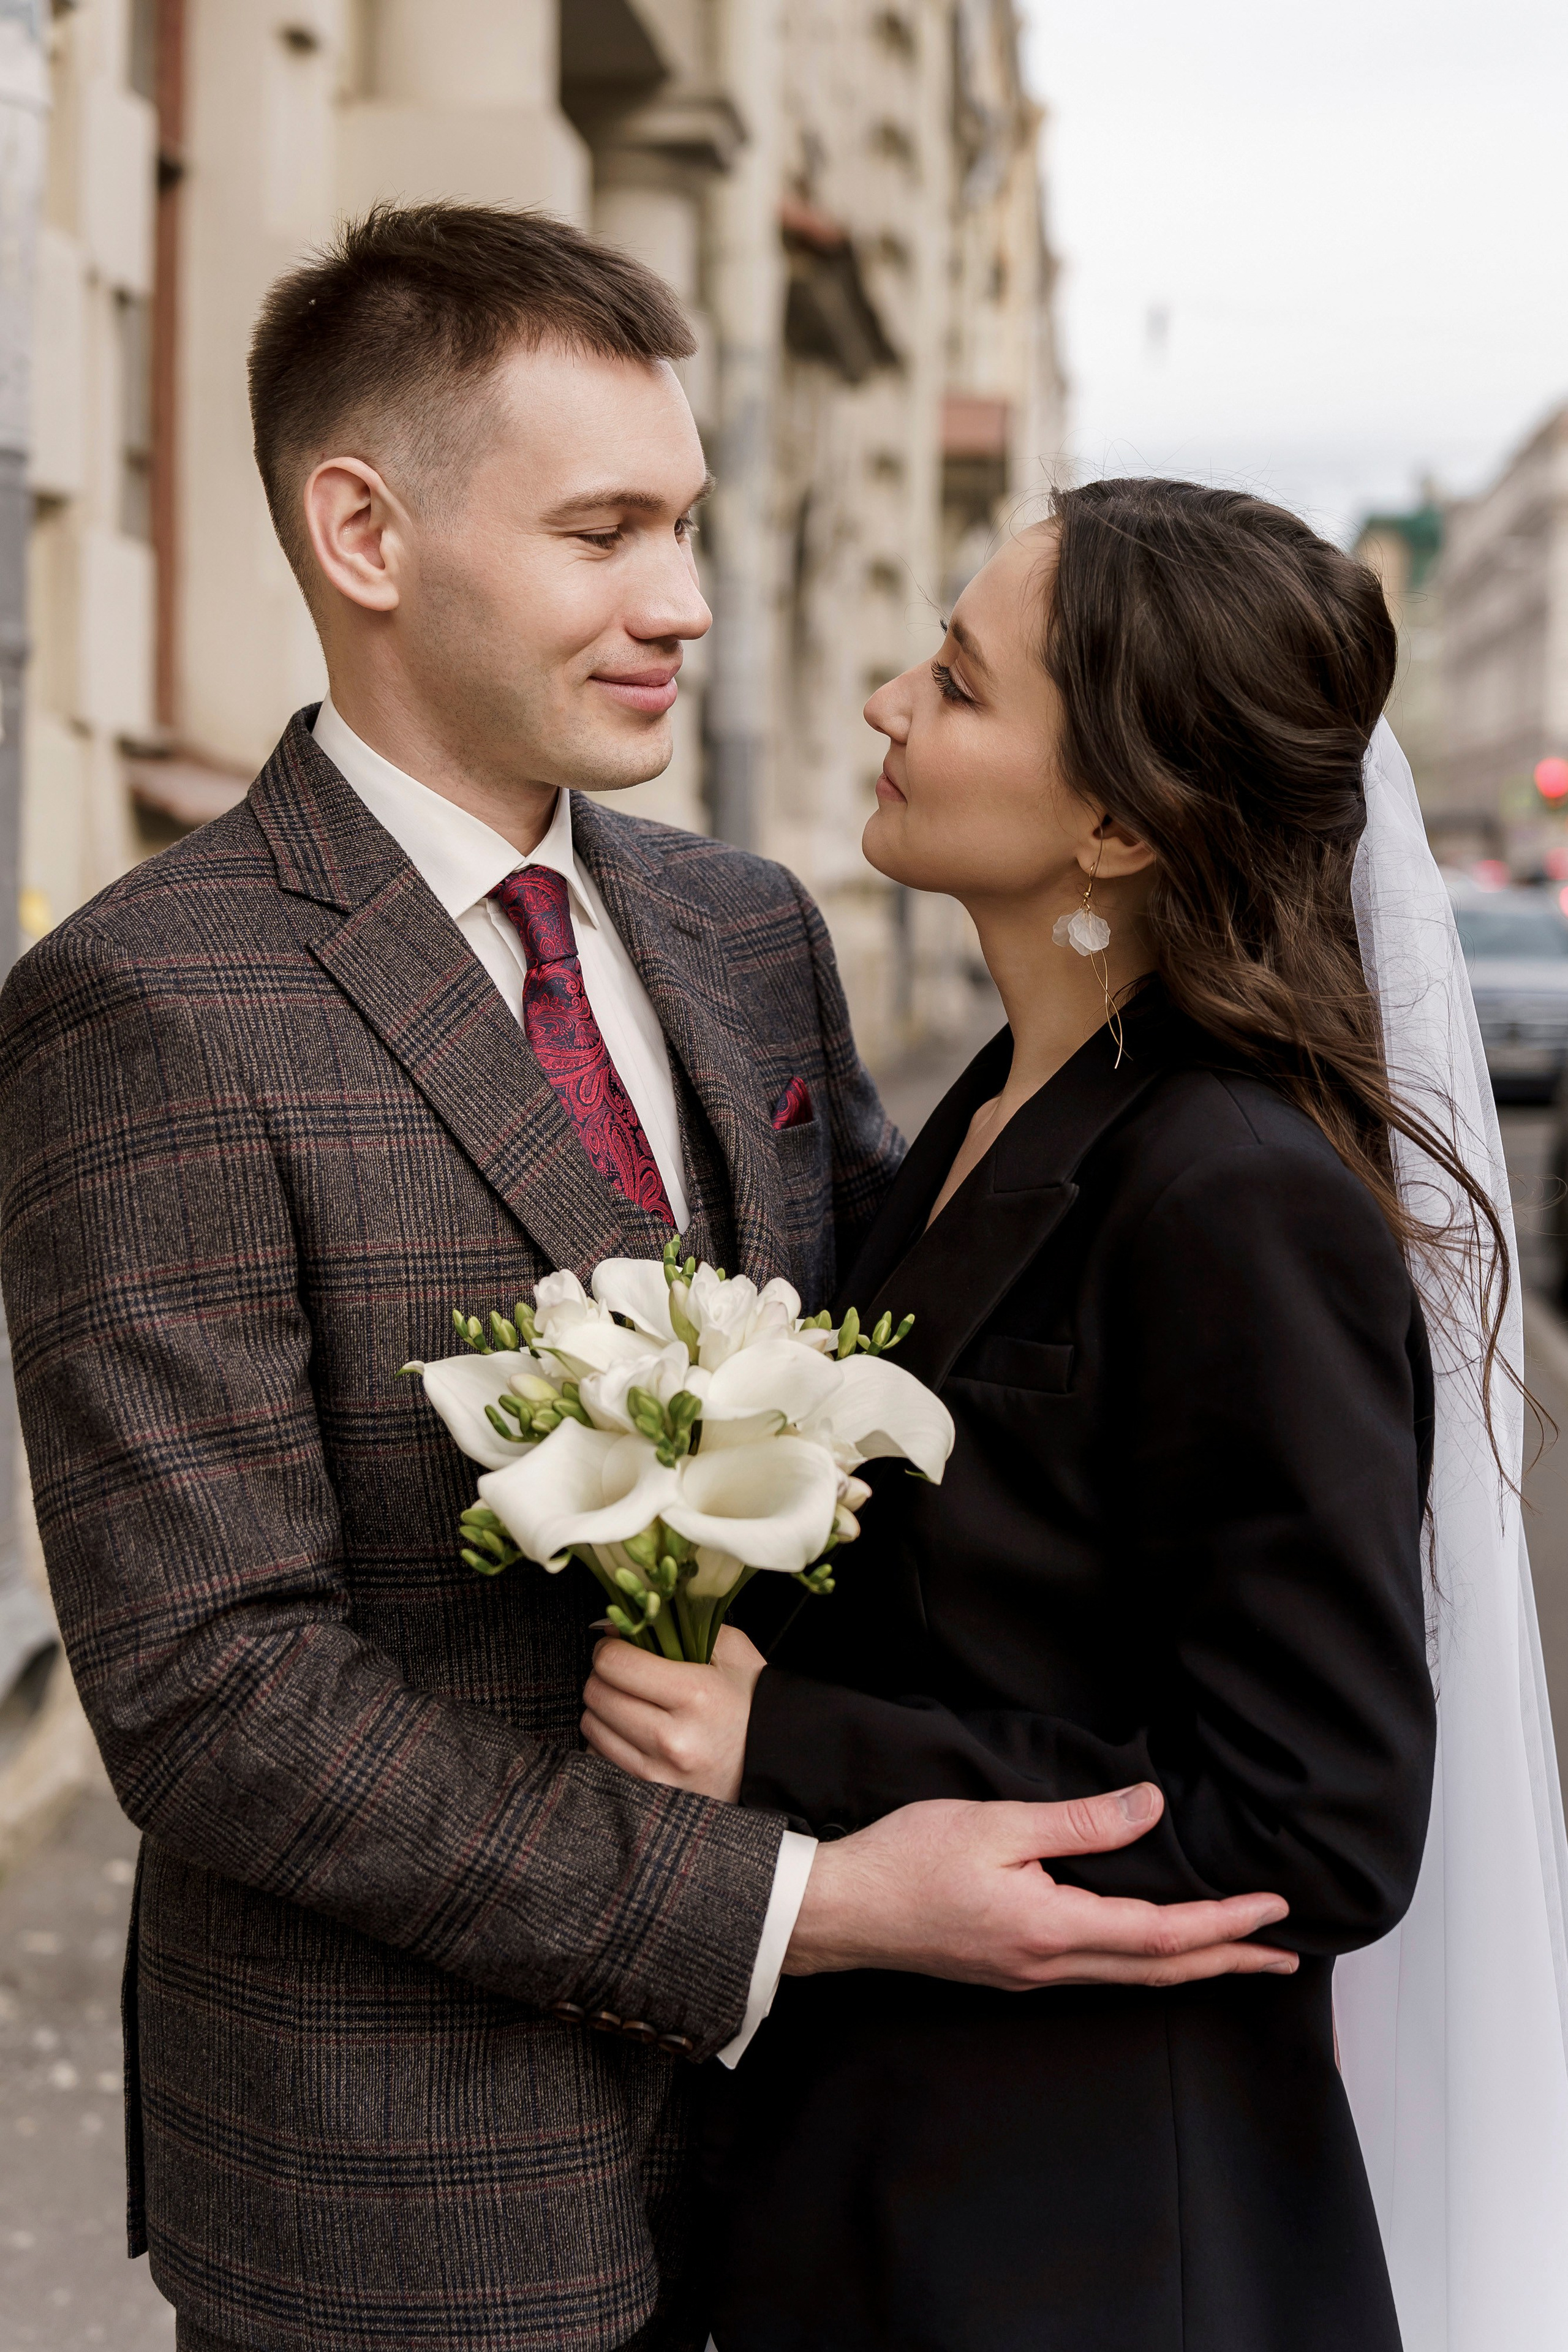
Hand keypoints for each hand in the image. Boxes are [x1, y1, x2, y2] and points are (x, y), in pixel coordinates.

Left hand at [580, 1624, 764, 1802]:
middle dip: (603, 1675)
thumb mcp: (733, 1652)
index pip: (616, 1663)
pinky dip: (607, 1741)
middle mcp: (673, 1739)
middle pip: (598, 1694)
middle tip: (623, 1672)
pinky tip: (631, 1733)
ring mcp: (660, 1773)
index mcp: (696, 1695)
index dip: (609, 1648)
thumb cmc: (754, 1704)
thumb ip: (684, 1626)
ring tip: (629, 1702)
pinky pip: (599, 1758)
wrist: (778, 1764)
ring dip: (602, 1708)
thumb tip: (620, 1627)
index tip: (618, 1647)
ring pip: (592, 1726)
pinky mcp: (651, 1794)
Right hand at [785, 1787, 1296, 1990]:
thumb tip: (1150, 1809)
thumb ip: (1078, 1821)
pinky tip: (1152, 1950)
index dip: (1226, 1923)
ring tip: (1237, 1953)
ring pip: (1132, 1977)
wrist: (840, 1912)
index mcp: (1053, 1929)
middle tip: (1286, 1955)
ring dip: (1193, 1965)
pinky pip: (1099, 1972)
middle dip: (1229, 1961)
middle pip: (1160, 1971)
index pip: (1163, 1935)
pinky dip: (1147, 1963)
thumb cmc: (908, 1861)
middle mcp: (1051, 1965)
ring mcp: (1031, 1975)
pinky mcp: (1012, 1969)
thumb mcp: (996, 1824)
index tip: (1276, 1910)